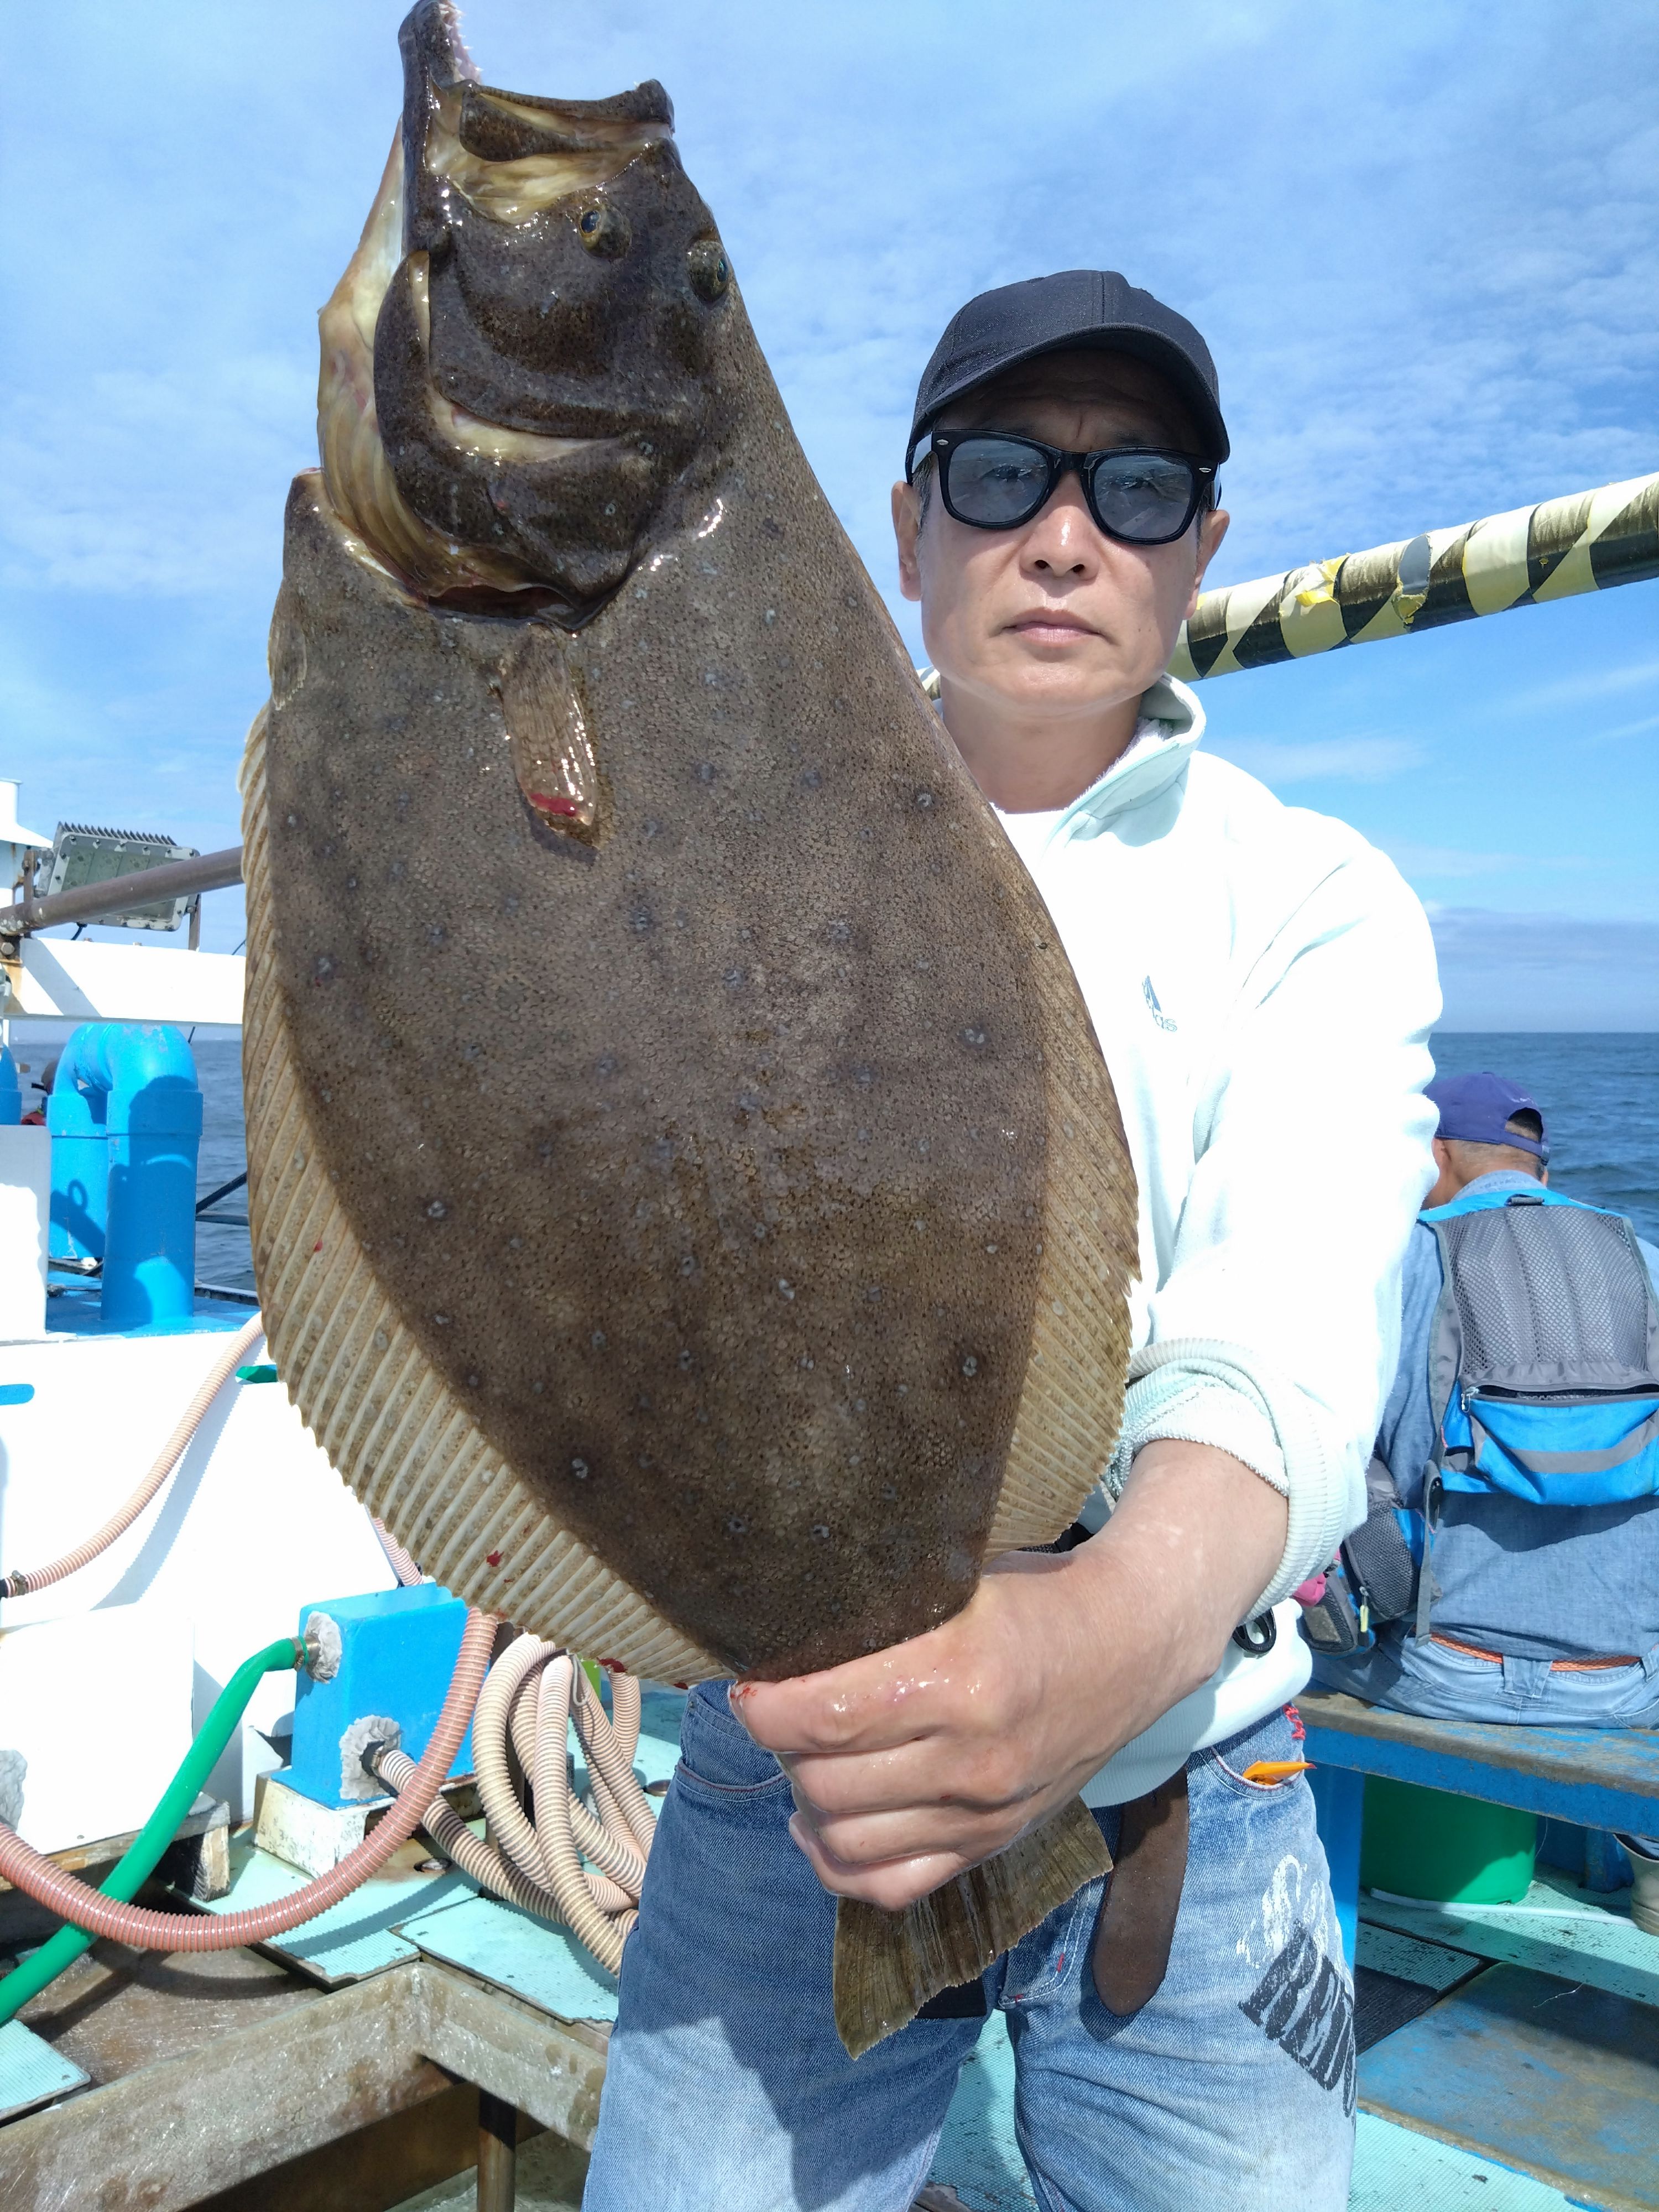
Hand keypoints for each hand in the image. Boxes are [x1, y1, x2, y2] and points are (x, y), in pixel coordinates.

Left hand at [732, 1440, 1286, 1909]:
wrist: (1131, 1643)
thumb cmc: (1032, 1598)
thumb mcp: (956, 1582)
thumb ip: (879, 1615)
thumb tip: (780, 1635)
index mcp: (958, 1674)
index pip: (825, 1715)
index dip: (764, 1708)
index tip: (749, 1685)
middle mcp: (972, 1754)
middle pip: (824, 1781)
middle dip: (781, 1749)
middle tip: (777, 1714)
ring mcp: (984, 1811)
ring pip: (845, 1840)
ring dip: (805, 1802)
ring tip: (804, 1759)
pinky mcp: (993, 1843)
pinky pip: (892, 1885)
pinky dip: (839, 1864)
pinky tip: (822, 1824)